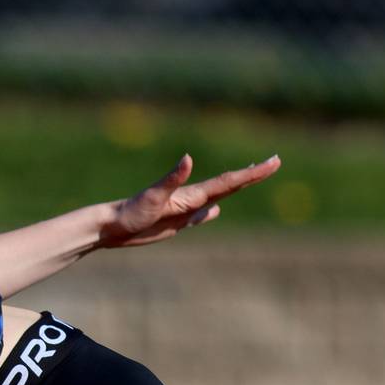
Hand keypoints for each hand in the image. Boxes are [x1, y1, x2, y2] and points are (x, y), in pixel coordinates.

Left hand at [99, 153, 281, 247]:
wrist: (110, 225)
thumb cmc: (130, 211)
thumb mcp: (153, 196)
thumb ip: (172, 178)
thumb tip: (188, 158)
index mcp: (191, 194)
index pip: (228, 182)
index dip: (252, 173)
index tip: (273, 161)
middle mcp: (190, 199)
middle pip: (228, 186)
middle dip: (252, 175)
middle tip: (274, 163)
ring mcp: (183, 211)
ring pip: (216, 198)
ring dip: (235, 190)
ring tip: (250, 179)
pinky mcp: (174, 223)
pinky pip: (198, 217)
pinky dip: (210, 212)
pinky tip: (214, 211)